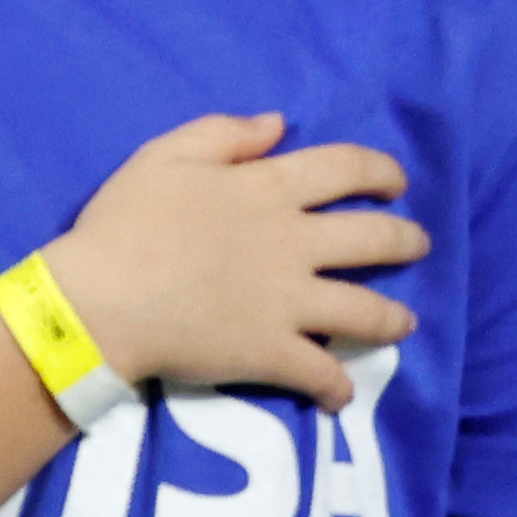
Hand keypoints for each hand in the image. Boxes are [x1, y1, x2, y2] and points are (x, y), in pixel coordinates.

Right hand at [41, 114, 425, 408]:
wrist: (98, 300)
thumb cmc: (124, 223)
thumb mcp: (165, 155)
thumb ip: (225, 133)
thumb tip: (279, 123)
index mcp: (269, 189)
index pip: (346, 168)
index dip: (381, 170)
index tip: (396, 180)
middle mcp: (293, 243)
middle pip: (374, 239)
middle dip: (406, 240)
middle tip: (417, 244)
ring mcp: (288, 302)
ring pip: (365, 310)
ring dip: (393, 318)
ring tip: (405, 323)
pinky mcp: (271, 353)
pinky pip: (321, 372)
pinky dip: (338, 386)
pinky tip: (343, 393)